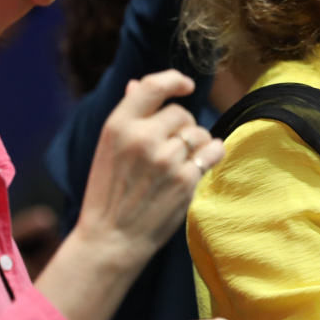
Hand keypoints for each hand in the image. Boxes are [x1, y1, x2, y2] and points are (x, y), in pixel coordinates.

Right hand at [75, 70, 224, 262]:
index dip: (173, 80)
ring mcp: (165, 159)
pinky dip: (212, 154)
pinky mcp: (185, 180)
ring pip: (199, 133)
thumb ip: (127, 115)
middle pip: (181, 113)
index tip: (186, 85)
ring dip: (197, 142)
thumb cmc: (108, 192)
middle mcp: (142, 138)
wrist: (111, 239)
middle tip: (171, 147)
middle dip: (182, 126)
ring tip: (181, 160)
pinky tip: (201, 163)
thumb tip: (136, 84)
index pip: (152, 86)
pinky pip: (213, 151)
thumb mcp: (106, 148)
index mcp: (118, 126)